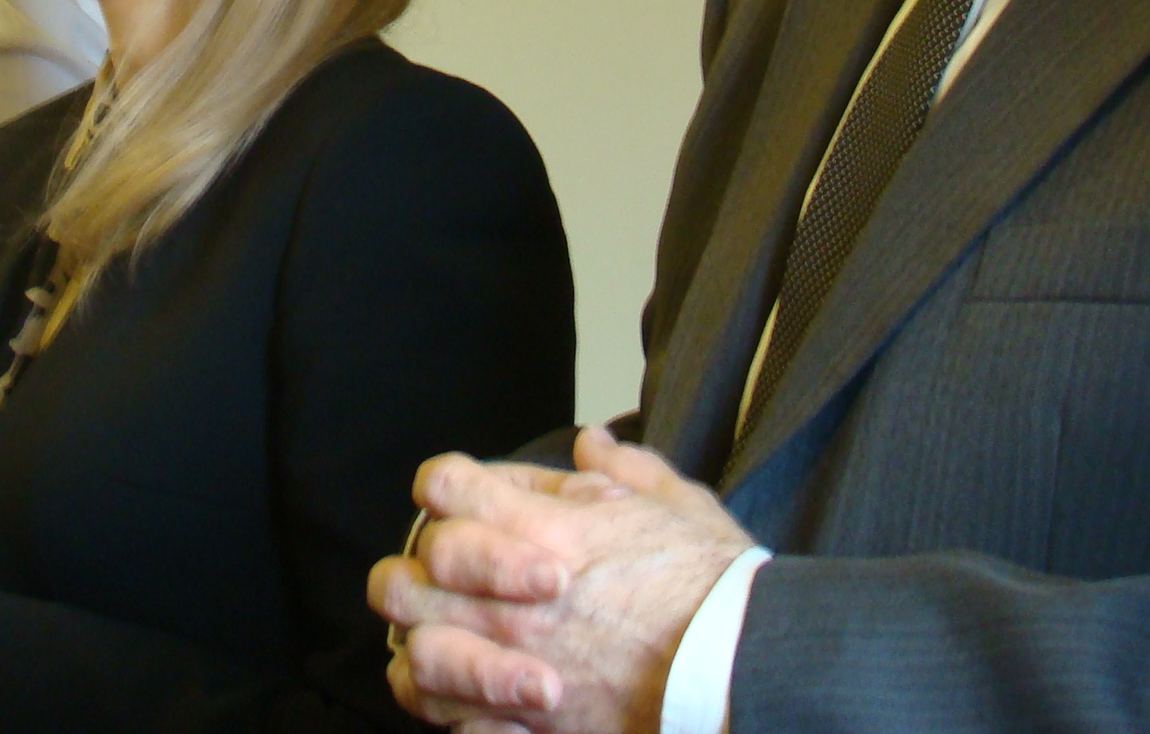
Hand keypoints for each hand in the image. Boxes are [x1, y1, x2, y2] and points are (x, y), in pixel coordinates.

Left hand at [369, 426, 755, 733]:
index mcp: (543, 531)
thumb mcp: (678, 504)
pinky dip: (448, 708)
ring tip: (446, 636)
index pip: (444, 486)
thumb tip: (593, 443)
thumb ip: (624, 468)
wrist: (742, 672)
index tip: (462, 496)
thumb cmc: (714, 588)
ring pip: (413, 653)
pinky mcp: (527, 727)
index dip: (446, 486)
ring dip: (422, 641)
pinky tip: (469, 696)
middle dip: (417, 568)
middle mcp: (513, 600)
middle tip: (442, 573)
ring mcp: (514, 668)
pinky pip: (449, 720)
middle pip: (407, 573)